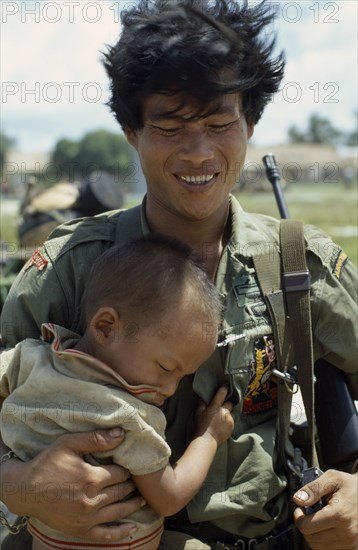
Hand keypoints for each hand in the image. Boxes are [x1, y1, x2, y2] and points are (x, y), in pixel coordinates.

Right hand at [1, 429, 144, 541]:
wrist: (25, 490)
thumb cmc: (47, 463)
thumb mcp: (69, 444)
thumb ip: (96, 439)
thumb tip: (121, 434)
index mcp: (91, 478)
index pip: (120, 473)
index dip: (128, 469)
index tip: (132, 466)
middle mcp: (92, 500)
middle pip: (121, 491)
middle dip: (131, 486)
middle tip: (139, 482)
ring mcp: (87, 517)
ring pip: (118, 511)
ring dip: (133, 505)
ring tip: (142, 499)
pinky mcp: (80, 530)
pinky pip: (105, 534)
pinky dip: (120, 532)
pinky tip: (131, 528)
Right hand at [195, 385, 233, 445]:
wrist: (207, 440)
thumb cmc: (201, 426)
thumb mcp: (198, 413)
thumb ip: (201, 404)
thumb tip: (203, 397)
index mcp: (215, 406)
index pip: (222, 394)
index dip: (224, 389)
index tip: (225, 386)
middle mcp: (224, 411)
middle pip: (230, 403)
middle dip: (226, 404)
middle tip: (222, 407)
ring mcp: (229, 419)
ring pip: (232, 412)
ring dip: (229, 413)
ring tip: (223, 417)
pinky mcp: (232, 426)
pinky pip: (232, 421)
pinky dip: (229, 421)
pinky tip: (223, 424)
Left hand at [293, 469, 357, 549]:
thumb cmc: (350, 486)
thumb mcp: (332, 478)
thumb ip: (314, 488)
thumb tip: (298, 499)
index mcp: (339, 514)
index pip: (306, 526)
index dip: (298, 516)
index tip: (301, 508)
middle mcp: (346, 532)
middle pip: (311, 538)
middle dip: (304, 525)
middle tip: (307, 513)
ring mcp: (350, 542)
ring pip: (318, 547)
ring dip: (313, 534)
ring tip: (316, 520)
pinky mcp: (352, 546)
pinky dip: (322, 541)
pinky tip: (324, 528)